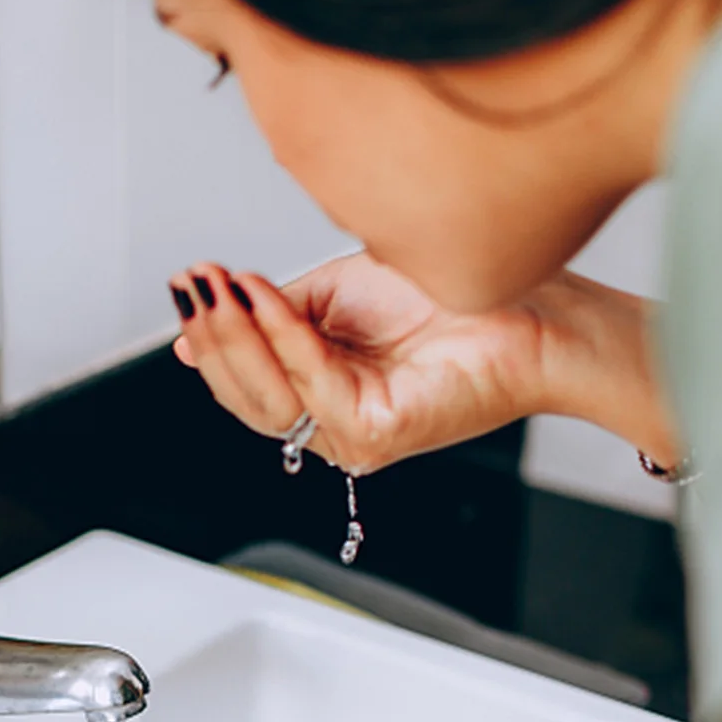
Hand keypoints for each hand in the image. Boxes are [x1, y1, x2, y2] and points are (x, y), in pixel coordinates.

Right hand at [169, 253, 677, 474]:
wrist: (533, 312)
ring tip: (219, 286)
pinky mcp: (380, 433)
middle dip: (213, 337)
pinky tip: (264, 295)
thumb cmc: (452, 300)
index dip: (210, 336)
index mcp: (322, 395)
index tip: (188, 285)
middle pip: (246, 398)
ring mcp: (355, 436)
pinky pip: (313, 384)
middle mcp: (334, 425)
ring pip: (269, 399)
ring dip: (236, 336)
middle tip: (194, 284)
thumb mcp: (336, 295)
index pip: (244, 383)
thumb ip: (273, 314)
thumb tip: (199, 327)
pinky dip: (283, 335)